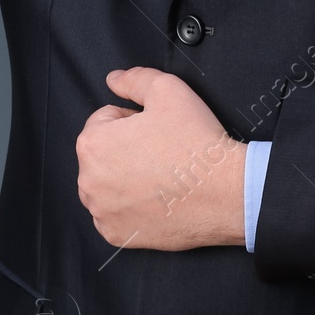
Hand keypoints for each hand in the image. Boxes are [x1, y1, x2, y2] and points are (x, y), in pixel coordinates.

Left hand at [75, 67, 246, 251]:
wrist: (225, 193)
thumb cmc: (196, 143)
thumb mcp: (168, 89)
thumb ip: (134, 78)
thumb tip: (114, 79)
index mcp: (93, 144)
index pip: (104, 119)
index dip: (133, 119)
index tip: (156, 129)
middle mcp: (89, 182)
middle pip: (103, 153)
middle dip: (126, 148)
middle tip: (161, 150)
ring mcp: (102, 213)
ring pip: (108, 183)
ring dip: (126, 176)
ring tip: (160, 174)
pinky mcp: (117, 235)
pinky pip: (116, 213)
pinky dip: (131, 205)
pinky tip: (156, 197)